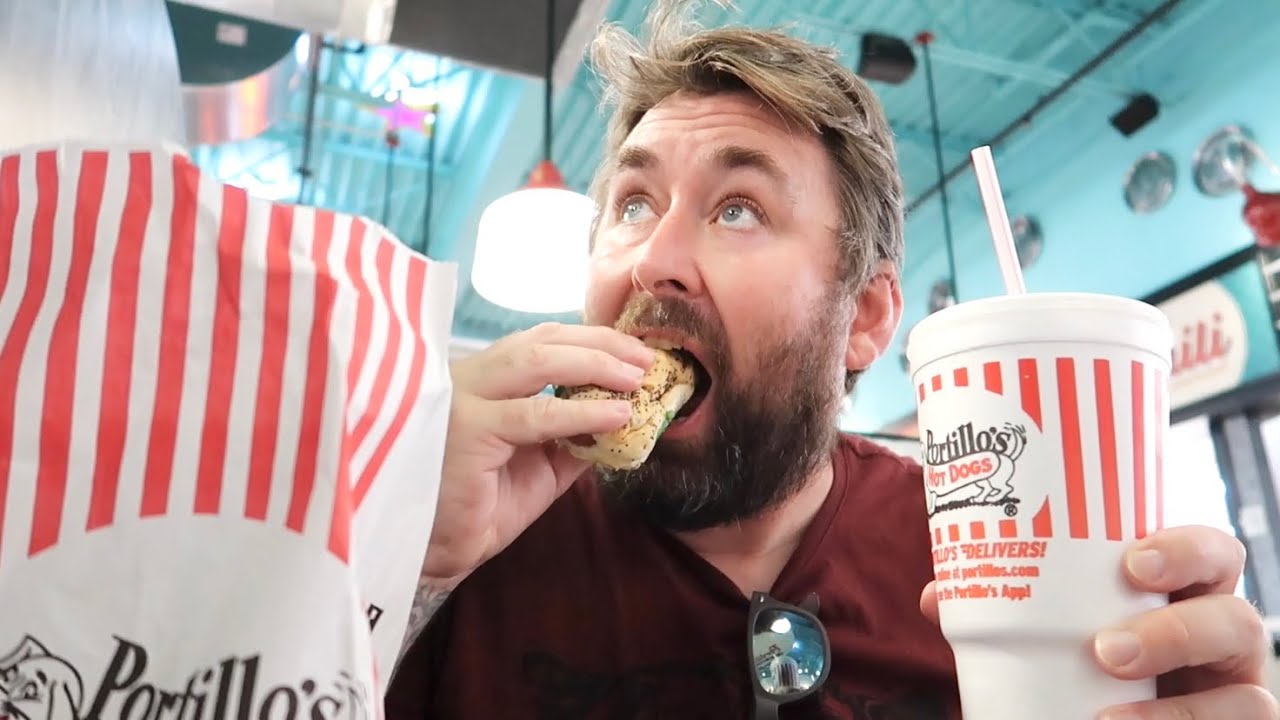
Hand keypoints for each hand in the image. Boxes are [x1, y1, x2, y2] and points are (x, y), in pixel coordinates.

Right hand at [421, 322, 652, 583]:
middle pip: (541, 341)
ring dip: (594, 366)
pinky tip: (615, 416)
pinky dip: (580, 413)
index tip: (635, 350)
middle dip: (600, 345)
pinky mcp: (469, 431)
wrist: (440, 551)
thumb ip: (576, 433)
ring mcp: (464, 400)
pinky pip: (535, 415)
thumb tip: (626, 413)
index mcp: (484, 378)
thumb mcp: (544, 462)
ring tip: (636, 380)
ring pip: (536, 363)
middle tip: (645, 360)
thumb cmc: (485, 504)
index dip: (590, 339)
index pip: (540, 340)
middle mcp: (469, 378)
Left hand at [919, 526, 1278, 718]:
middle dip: (1178, 631)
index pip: (1212, 553)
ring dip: (1175, 708)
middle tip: (1105, 649)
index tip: (1131, 561)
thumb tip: (935, 595)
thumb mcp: (1052, 628)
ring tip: (1109, 712)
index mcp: (1183, 591)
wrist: (1094, 710)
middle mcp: (1220, 635)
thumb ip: (1005, 606)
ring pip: (1247, 694)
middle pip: (1238, 618)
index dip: (1186, 548)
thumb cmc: (1084, 658)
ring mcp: (1233, 691)